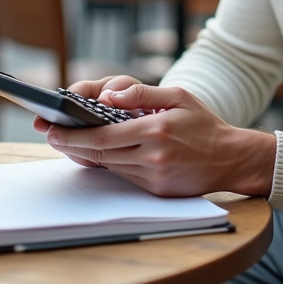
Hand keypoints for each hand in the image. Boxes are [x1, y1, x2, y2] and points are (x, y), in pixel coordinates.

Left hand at [41, 84, 276, 197]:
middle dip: (71, 144)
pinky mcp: (157, 190)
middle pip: (100, 153)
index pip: (103, 135)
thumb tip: (109, 94)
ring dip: (86, 154)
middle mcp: (153, 155)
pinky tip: (97, 153)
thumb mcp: (178, 96)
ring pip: (109, 165)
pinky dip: (109, 164)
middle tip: (51, 135)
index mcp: (157, 129)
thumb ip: (142, 93)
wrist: (231, 158)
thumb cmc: (204, 124)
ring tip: (68, 141)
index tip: (53, 129)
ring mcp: (154, 176)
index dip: (74, 134)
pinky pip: (124, 175)